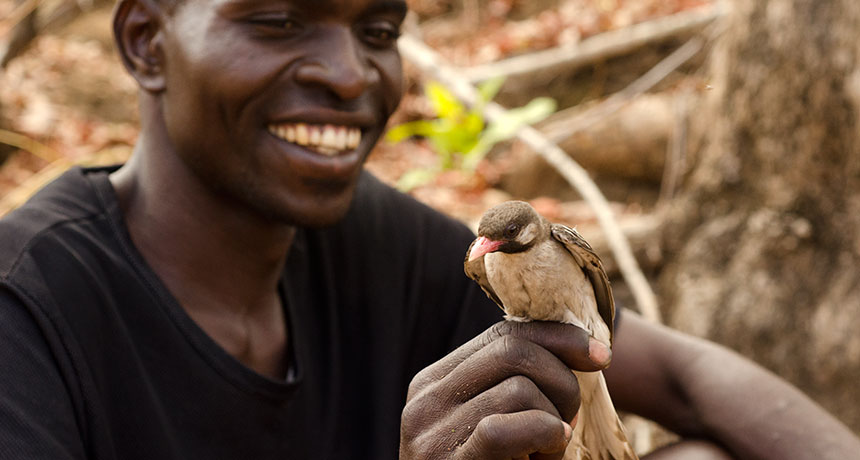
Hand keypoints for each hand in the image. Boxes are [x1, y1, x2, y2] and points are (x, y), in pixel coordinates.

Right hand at [400, 320, 611, 459]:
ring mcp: (429, 434)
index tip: (603, 356)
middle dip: (562, 381)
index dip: (559, 338)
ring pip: (520, 389)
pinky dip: (542, 436)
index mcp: (435, 382)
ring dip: (552, 423)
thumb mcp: (501, 424)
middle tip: (568, 423)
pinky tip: (545, 457)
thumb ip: (516, 384)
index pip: (503, 335)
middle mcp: (424, 400)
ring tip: (542, 455)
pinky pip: (505, 428)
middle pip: (513, 352)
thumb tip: (580, 345)